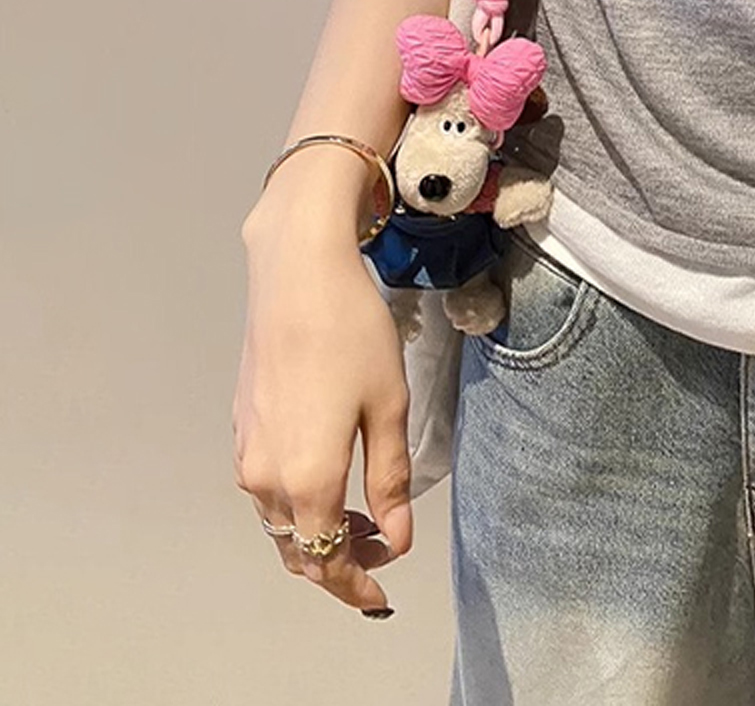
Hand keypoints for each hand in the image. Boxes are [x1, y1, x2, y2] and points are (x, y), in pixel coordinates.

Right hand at [233, 210, 414, 616]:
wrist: (297, 276)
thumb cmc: (352, 335)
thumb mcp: (388, 407)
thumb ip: (389, 479)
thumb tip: (395, 538)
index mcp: (305, 479)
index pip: (327, 560)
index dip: (355, 585)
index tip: (382, 595)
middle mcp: (265, 476)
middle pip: (297, 549)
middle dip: (339, 562)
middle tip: (382, 553)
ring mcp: (247, 451)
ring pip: (279, 521)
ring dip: (317, 532)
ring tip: (364, 518)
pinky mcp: (242, 426)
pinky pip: (267, 489)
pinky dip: (298, 502)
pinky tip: (330, 479)